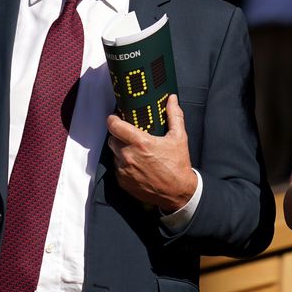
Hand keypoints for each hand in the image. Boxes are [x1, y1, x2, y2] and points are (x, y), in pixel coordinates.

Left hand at [107, 94, 197, 212]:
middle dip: (119, 136)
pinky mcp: (122, 182)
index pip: (114, 126)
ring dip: (121, 151)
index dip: (112, 120)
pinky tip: (136, 165)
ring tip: (135, 152)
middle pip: (112, 139)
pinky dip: (123, 165)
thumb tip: (172, 99)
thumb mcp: (179, 138)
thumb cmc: (178, 165)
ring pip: (114, 154)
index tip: (115, 118)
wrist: (178, 192)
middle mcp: (129, 156)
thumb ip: (174, 115)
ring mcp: (124, 170)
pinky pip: (117, 168)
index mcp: (141, 143)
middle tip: (130, 136)